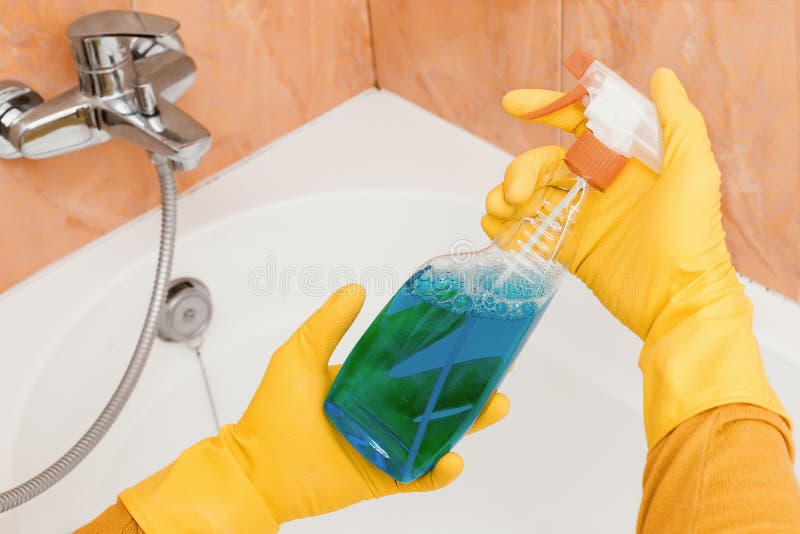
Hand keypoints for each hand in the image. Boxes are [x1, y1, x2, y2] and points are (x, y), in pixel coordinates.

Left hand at [120, 284, 508, 531]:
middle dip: (470, 386)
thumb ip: (328, 324)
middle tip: (499, 372)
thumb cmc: (272, 412)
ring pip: (437, 434)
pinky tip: (454, 459)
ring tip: (493, 406)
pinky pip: (420, 476)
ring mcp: (386, 445)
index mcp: (368, 382)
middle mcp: (383, 412)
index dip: (444, 352)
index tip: (472, 335)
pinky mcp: (383, 477)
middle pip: (437, 398)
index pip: (415, 364)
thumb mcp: (299, 356)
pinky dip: (440, 470)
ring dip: (468, 423)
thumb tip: (356, 289)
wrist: (255, 470)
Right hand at [482, 69, 786, 446]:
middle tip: (514, 192)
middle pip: (547, 163)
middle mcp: (603, 186)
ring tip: (497, 211)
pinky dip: (510, 230)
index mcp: (627, 161)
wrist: (680, 303)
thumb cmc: (691, 237)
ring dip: (508, 198)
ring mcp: (586, 220)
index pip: (581, 124)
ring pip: (535, 197)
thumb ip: (677, 120)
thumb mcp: (693, 170)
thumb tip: (660, 76)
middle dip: (522, 171)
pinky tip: (495, 229)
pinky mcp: (574, 252)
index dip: (547, 109)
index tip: (512, 104)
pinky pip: (534, 234)